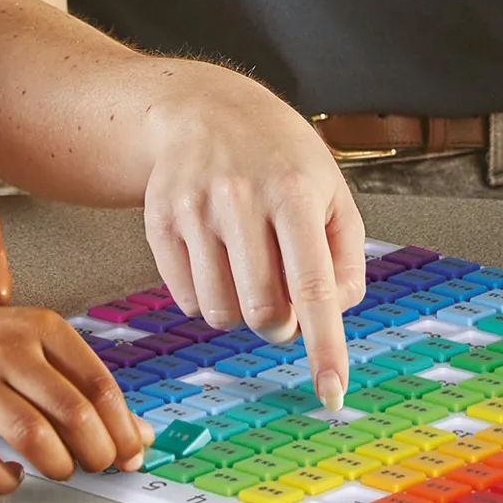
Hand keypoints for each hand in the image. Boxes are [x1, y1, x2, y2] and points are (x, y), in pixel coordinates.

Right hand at [0, 296, 150, 494]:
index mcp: (39, 327)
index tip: (134, 452)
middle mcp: (7, 349)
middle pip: (71, 410)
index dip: (122, 425)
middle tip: (100, 467)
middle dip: (96, 450)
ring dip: (57, 465)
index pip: (97, 381)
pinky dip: (4, 481)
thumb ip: (78, 382)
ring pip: (31, 435)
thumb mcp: (28, 343)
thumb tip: (135, 432)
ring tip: (61, 471)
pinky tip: (12, 478)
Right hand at [139, 63, 365, 408]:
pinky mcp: (158, 220)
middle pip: (263, 311)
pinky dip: (208, 295)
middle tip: (284, 296)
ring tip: (249, 268)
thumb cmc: (281, 158)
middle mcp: (240, 197)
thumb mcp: (331, 190)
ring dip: (240, 310)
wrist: (205, 109)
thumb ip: (344, 258)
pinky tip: (216, 255)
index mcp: (293, 190)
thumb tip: (328, 318)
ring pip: (220, 313)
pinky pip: (187, 300)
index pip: (312, 286)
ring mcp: (193, 208)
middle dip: (279, 322)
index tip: (333, 394)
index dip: (324, 346)